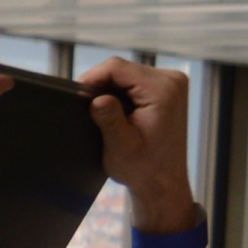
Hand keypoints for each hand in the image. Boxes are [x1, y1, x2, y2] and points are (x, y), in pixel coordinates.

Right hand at [76, 54, 196, 228]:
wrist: (163, 180)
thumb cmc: (143, 167)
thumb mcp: (120, 146)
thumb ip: (109, 119)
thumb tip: (96, 98)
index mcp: (162, 90)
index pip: (117, 67)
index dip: (91, 78)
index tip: (76, 97)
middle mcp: (171, 80)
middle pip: (122, 68)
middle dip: (100, 85)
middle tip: (86, 110)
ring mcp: (172, 83)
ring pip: (126, 73)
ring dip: (109, 89)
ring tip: (101, 113)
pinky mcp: (167, 88)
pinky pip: (134, 81)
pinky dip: (119, 93)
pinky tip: (115, 111)